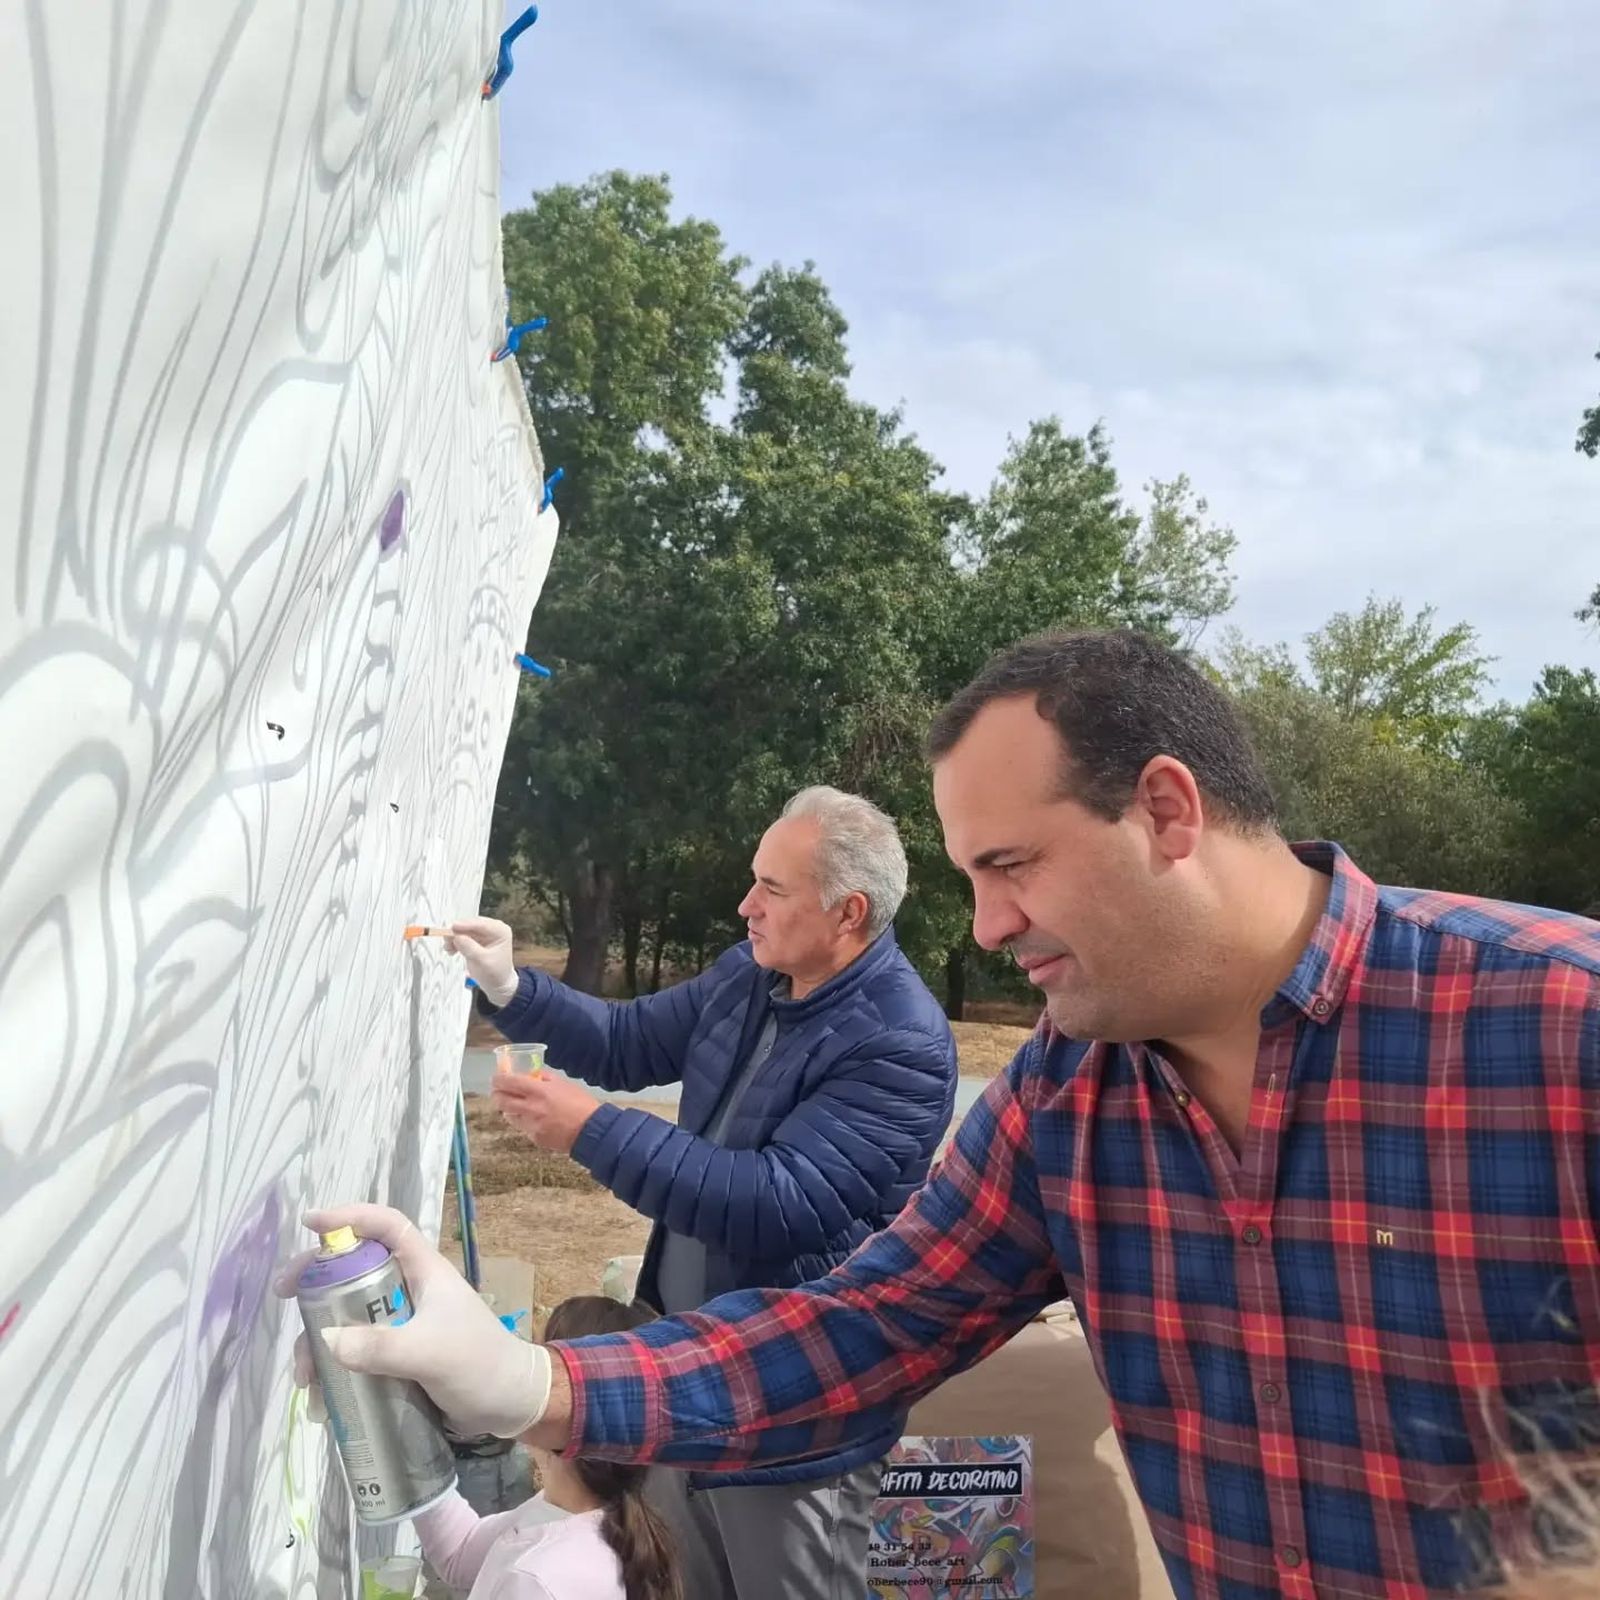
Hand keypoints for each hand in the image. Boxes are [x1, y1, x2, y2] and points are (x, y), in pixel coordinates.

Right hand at [273, 1203, 554, 1438]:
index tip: (311, 1224)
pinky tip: (323, 1403)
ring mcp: (401, 1326)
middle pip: (353, 1274)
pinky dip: (334, 1374)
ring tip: (307, 1382)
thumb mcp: (431, 1354)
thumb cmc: (480, 1365)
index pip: (387, 1227)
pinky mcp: (396, 1358)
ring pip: (347, 1319)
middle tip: (285, 1301)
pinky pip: (355, 1356)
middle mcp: (409, 1292)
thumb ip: (382, 1347)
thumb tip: (326, 1340)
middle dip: (317, 1288)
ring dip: (319, 1344)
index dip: (351, 1217)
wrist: (510, 1406)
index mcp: (424, 1272)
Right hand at [448, 917, 519, 1006]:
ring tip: (449, 948)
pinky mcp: (476, 939)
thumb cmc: (496, 974)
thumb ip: (470, 948)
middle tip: (447, 940)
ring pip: (465, 930)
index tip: (453, 927)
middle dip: (458, 932)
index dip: (466, 925)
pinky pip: (462, 936)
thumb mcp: (483, 961)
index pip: (481, 924)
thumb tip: (457, 937)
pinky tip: (451, 949)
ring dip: (454, 937)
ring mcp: (484, 934)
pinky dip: (455, 942)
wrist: (497, 984)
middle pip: (471, 925)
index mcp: (501, 932)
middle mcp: (493, 929)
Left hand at [492, 1067, 600, 1154]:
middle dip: (496, 1095)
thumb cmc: (580, 1103)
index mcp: (539, 1091)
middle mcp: (531, 1108)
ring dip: (509, 1109)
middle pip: (501, 1101)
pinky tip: (535, 1119)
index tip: (496, 1078)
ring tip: (516, 1105)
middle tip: (498, 1092)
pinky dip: (524, 1121)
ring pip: (509, 1116)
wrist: (591, 1130)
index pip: (509, 1082)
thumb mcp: (564, 1084)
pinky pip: (523, 1127)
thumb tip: (532, 1074)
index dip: (498, 1079)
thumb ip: (545, 1078)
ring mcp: (531, 1125)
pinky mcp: (534, 1138)